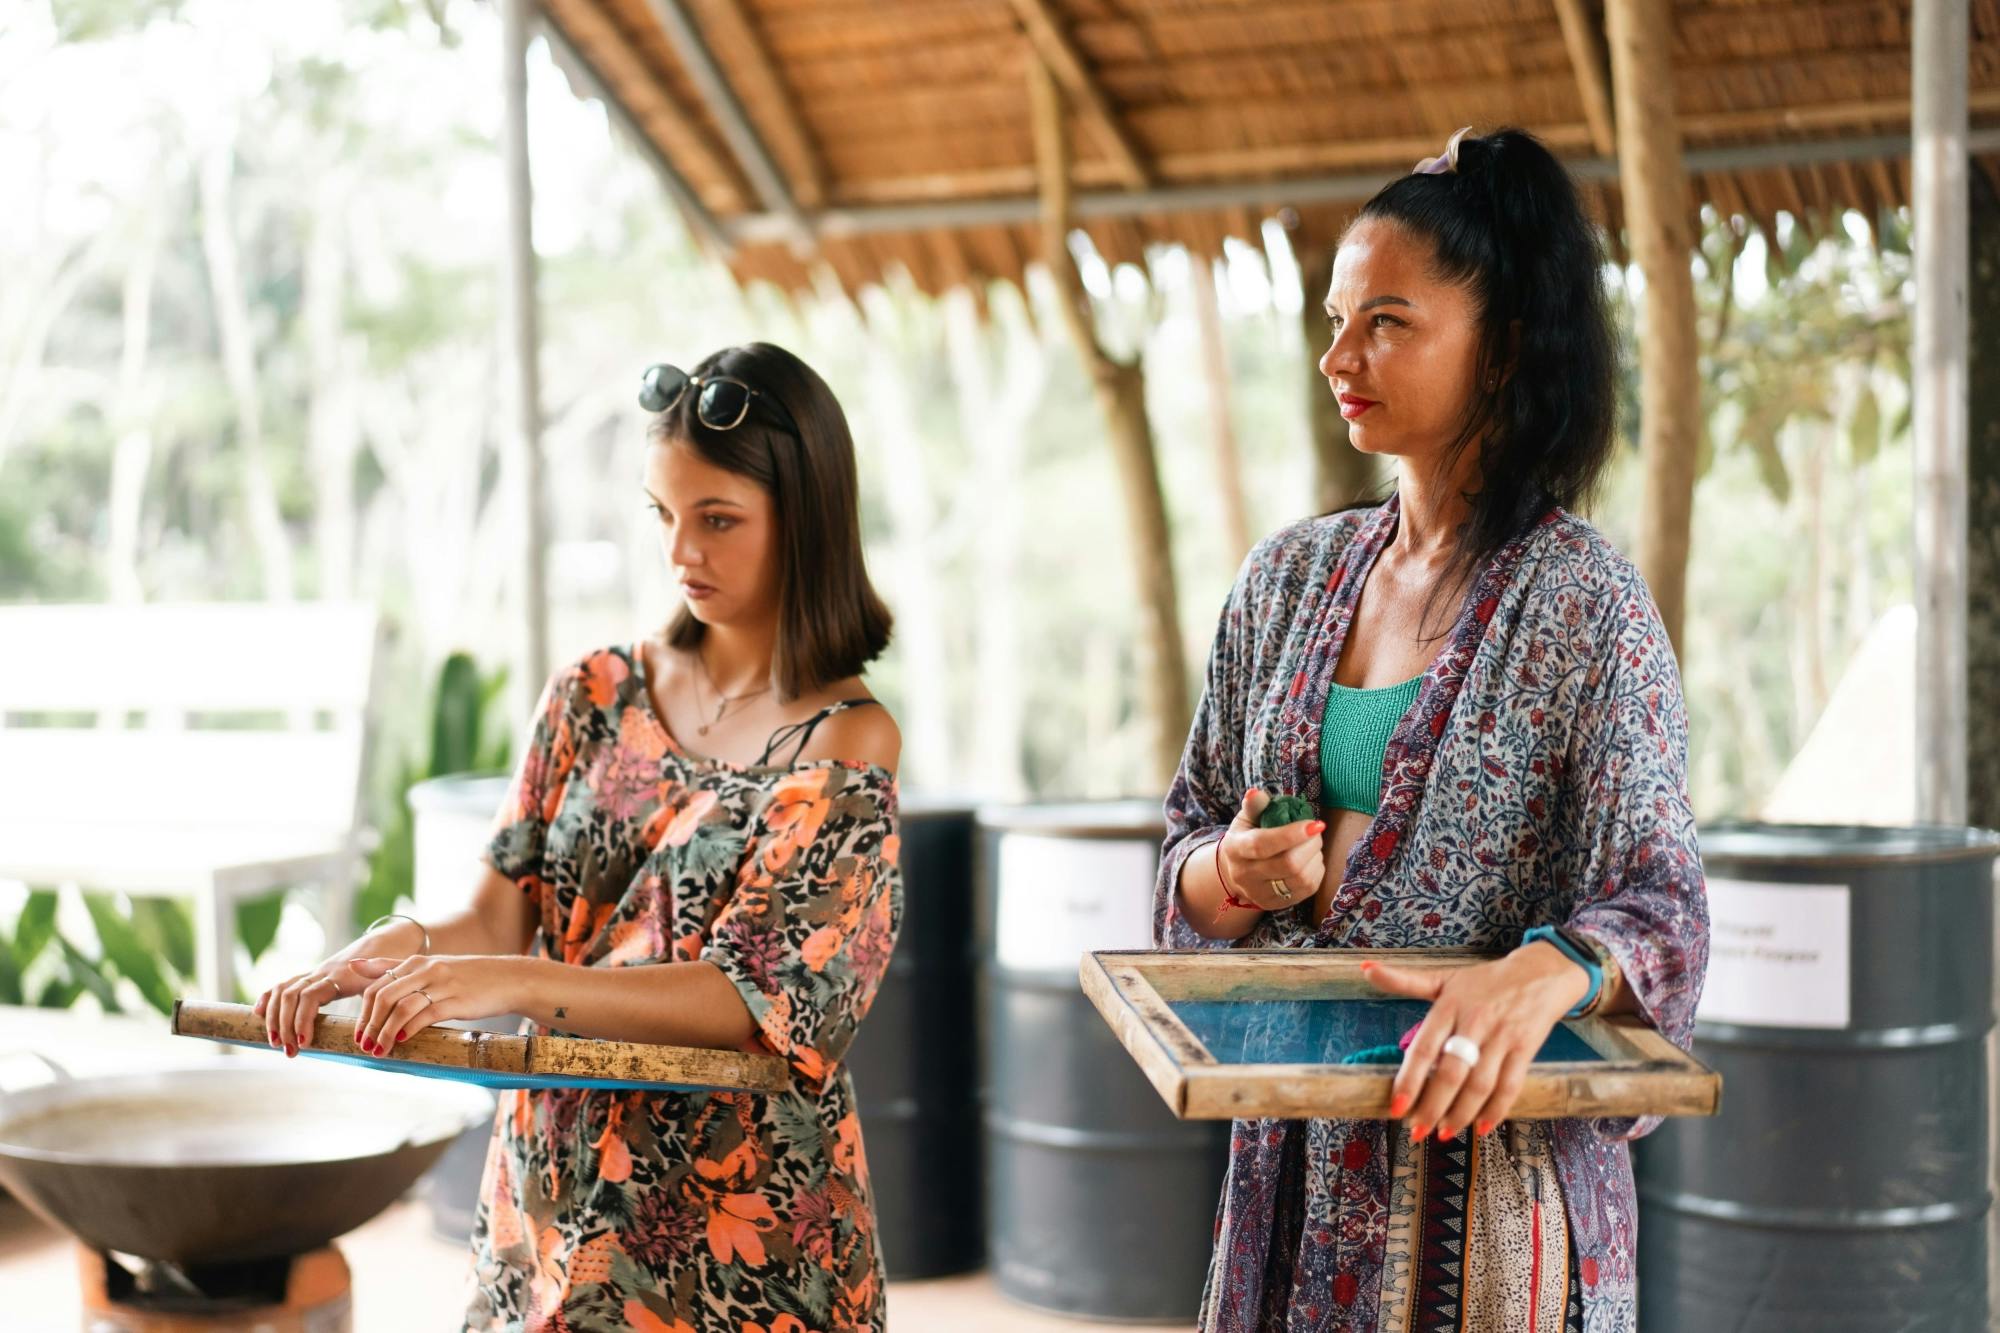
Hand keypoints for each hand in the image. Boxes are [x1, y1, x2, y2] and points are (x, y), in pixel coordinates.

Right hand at [254, 958, 376, 1056]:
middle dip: (285, 1026)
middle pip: (290, 996)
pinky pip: (282, 984)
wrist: (383, 946)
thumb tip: (363, 1038)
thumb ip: (374, 1007)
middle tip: (289, 1052)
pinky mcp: (308, 976)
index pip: (310, 997)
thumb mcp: (384, 988)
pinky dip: (268, 998)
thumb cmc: (386, 972)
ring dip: (274, 1017)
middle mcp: (321, 973)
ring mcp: (312, 974)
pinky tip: (257, 1014)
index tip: (303, 1044)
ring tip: (275, 1043)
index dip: (303, 1020)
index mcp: (339, 977)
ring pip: (282, 990)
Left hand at [348, 955, 528, 1054]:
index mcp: (417, 962)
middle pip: (384, 996)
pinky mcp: (456, 1001)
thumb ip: (392, 966)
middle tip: (364, 1045)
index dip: (362, 1011)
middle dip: (369, 1024)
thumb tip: (354, 965)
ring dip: (385, 1033)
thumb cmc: (467, 977)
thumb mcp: (430, 966)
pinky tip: (402, 1041)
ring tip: (379, 1050)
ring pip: (401, 1008)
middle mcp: (427, 970)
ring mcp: (442, 985)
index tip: (357, 1032)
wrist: (509, 979)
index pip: (376, 983)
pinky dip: (408, 1030)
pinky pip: (425, 1015)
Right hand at [1218, 787, 1324, 910]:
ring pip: (1301, 878)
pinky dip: (1316, 871)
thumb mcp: (1246, 819)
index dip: (1290, 835)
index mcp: (1236, 849)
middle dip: (1311, 845)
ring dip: (1315, 857)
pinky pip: (1307, 889)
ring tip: (1313, 845)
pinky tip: (1311, 860)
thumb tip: (1256, 793)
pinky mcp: (1275, 905)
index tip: (1315, 824)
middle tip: (1315, 831)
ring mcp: (1260, 894)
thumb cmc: (1246, 837)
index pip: (1263, 844)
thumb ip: (1255, 806)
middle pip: (1288, 864)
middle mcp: (1245, 875)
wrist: (1236, 872)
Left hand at [1361, 943, 1591, 1140]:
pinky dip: (1497, 1110)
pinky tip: (1482, 1127)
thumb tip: (1365, 969)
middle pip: (1451, 1073)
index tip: (1397, 1108)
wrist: (1541, 972)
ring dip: (1461, 1114)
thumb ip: (1405, 980)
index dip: (1409, 1080)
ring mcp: (1502, 1036)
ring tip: (1445, 1132)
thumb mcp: (1445, 978)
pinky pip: (1510, 1085)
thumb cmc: (1486, 980)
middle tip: (1417, 1131)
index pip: (1424, 1048)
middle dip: (1433, 1107)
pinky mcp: (1526, 1048)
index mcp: (1449, 1006)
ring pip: (1480, 1084)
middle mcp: (1474, 1022)